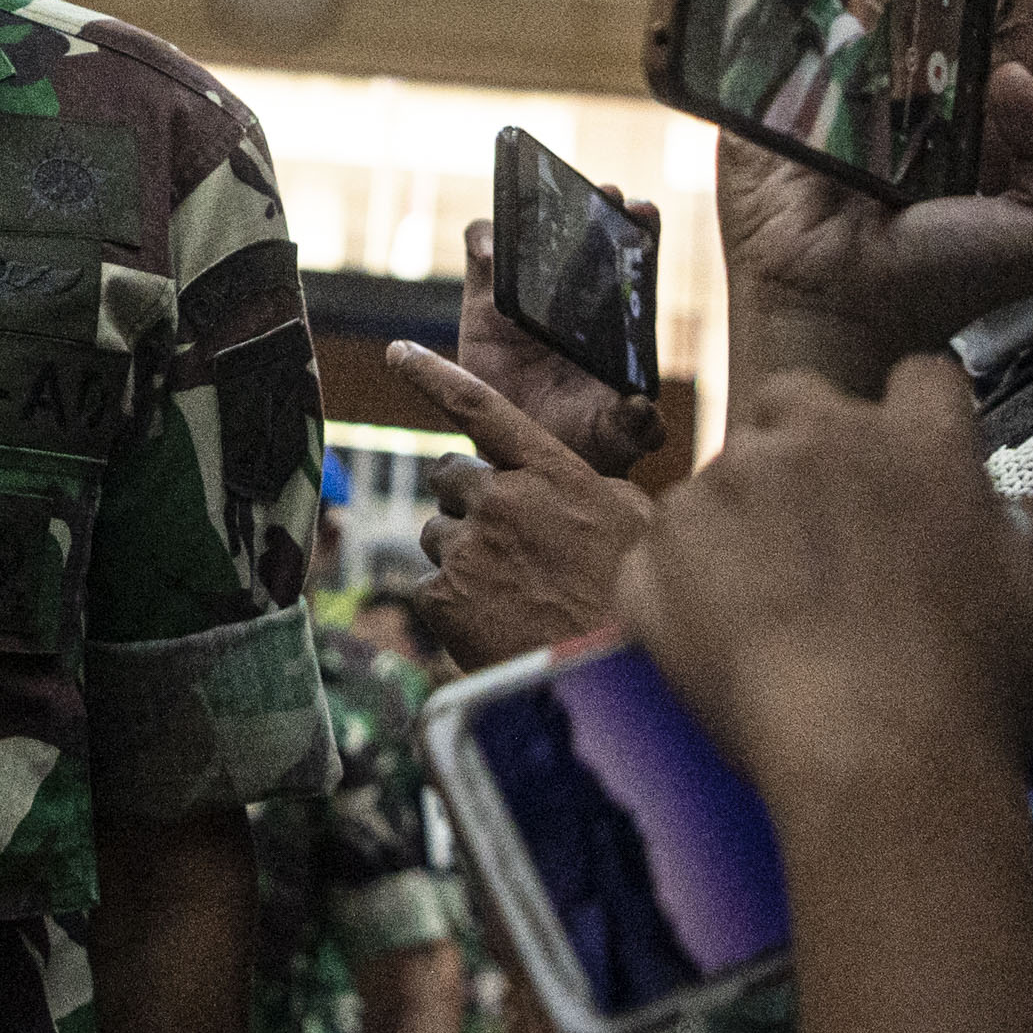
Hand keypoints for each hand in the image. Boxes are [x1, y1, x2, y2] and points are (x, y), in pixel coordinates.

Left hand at [394, 340, 651, 668]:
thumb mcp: (635, 523)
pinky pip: (430, 585)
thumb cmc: (635, 603)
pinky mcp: (444, 596)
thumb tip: (580, 477)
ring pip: (437, 533)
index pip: (480, 407)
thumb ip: (594, 485)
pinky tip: (495, 624)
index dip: (432, 375)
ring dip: (463, 554)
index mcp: (552, 472)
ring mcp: (470, 547)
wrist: (613, 680)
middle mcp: (504, 499)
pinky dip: (455, 604)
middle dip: (469, 502)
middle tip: (507, 543)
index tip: (397, 351)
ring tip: (511, 592)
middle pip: (450, 477)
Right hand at [449, 216, 663, 475]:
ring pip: (529, 236)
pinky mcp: (482, 301)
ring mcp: (526, 295)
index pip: (633, 259)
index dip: (640, 230)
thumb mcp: (614, 438)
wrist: (519, 459)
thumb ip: (632, 426)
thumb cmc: (580, 442)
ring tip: (542, 209)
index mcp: (615, 318)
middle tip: (605, 194)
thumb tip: (642, 409)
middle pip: (584, 233)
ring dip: (535, 214)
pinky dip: (482, 242)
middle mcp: (573, 297)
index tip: (642, 212)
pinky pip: (479, 254)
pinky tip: (488, 253)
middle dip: (595, 205)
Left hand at [619, 355, 1032, 797]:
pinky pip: (667, 550)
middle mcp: (805, 444)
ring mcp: (716, 495)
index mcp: (913, 443)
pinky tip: (733, 642)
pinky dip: (692, 585)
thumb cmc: (984, 691)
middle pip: (803, 401)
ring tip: (787, 605)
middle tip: (843, 536)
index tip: (927, 479)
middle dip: (819, 445)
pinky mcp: (654, 557)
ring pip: (728, 477)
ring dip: (753, 519)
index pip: (924, 381)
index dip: (930, 428)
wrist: (871, 769)